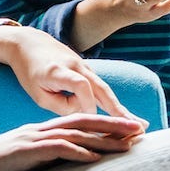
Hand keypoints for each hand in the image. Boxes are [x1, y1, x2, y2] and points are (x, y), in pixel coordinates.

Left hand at [0, 23, 139, 120]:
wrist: (30, 42)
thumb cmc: (30, 71)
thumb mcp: (37, 93)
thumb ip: (59, 106)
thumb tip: (85, 115)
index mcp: (58, 71)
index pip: (79, 85)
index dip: (87, 103)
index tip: (90, 120)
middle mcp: (76, 66)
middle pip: (101, 88)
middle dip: (118, 110)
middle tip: (136, 127)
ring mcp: (84, 67)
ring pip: (105, 90)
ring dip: (121, 109)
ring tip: (139, 126)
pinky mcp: (87, 70)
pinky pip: (101, 89)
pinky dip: (113, 104)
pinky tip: (125, 117)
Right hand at [0, 114, 144, 170]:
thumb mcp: (20, 167)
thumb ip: (41, 165)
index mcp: (38, 133)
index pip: (78, 125)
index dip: (105, 127)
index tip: (130, 132)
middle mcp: (38, 131)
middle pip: (83, 122)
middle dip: (114, 126)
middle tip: (141, 129)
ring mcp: (30, 139)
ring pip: (76, 133)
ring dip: (104, 138)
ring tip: (129, 142)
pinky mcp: (23, 152)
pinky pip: (56, 149)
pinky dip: (78, 152)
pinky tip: (96, 158)